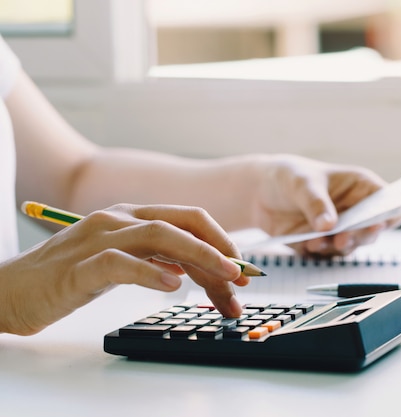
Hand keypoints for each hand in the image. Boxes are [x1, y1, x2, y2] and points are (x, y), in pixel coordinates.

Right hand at [0, 204, 247, 334]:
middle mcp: (118, 219)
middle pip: (181, 222)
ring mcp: (97, 239)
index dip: (221, 240)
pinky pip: (120, 263)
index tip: (242, 269)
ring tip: (224, 278)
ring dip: (199, 257)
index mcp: (132, 216)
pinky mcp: (77, 267)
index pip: (188, 218)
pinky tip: (171, 285)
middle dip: (219, 247)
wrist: (11, 291)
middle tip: (243, 276)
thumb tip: (202, 272)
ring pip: (158, 235)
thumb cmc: (69, 277)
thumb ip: (160, 261)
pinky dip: (149, 273)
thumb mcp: (124, 263)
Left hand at [250, 155, 400, 255]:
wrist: (260, 192)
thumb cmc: (289, 177)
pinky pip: (327, 254)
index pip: (386, 201)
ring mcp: (340, 229)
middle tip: (344, 238)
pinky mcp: (324, 244)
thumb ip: (316, 203)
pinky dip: (319, 252)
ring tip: (318, 241)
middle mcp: (355, 210)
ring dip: (337, 246)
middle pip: (372, 229)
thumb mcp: (302, 184)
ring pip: (351, 245)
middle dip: (360, 235)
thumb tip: (329, 226)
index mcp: (360, 187)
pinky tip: (308, 244)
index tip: (380, 222)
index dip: (390, 212)